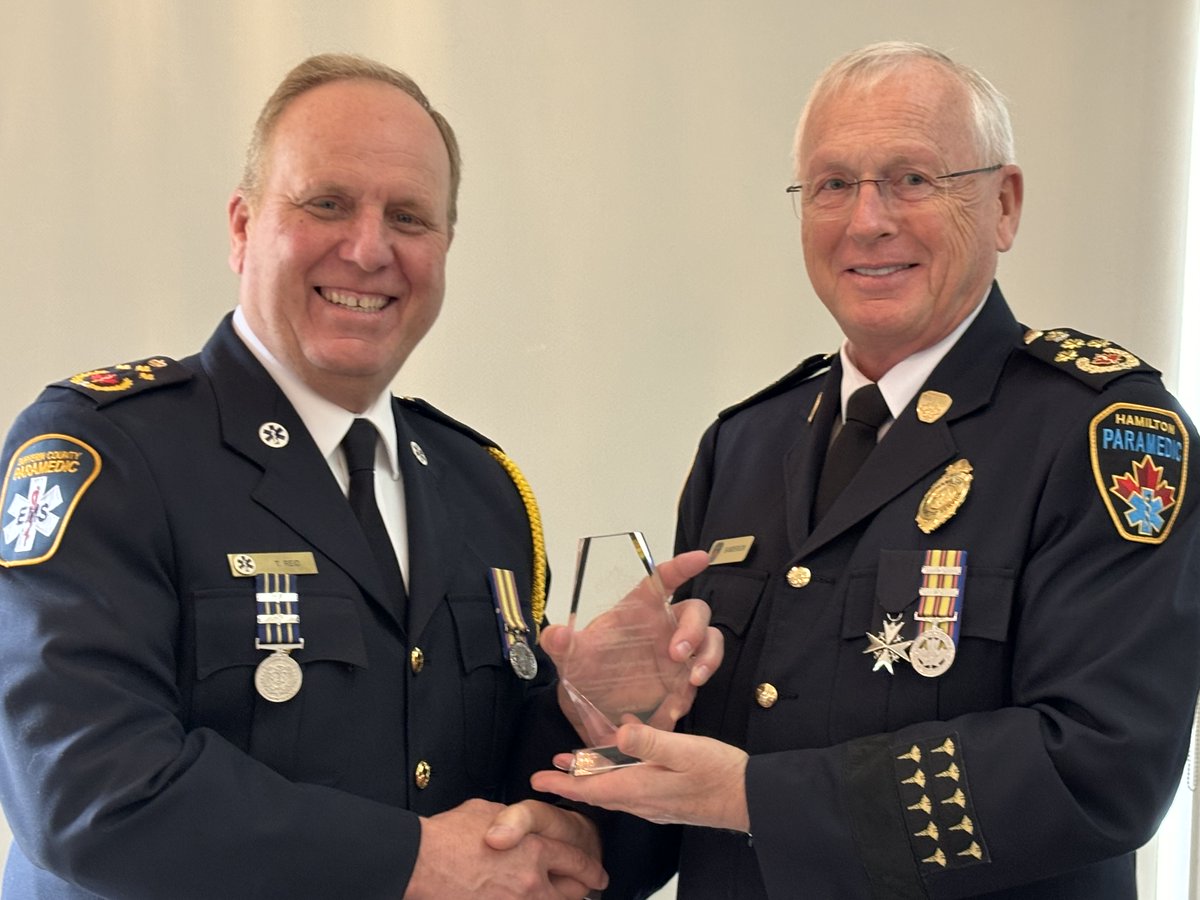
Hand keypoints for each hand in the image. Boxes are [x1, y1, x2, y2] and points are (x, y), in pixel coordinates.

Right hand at [406, 798, 606, 898]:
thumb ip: (517, 822)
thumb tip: (520, 827)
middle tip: (586, 887)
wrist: (421, 862)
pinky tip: (524, 897)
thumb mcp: (492, 811)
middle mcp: (531, 882)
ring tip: (557, 894)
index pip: (576, 862)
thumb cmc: (450, 835)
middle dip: (581, 890)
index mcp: (535, 850)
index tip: (598, 875)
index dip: (591, 869)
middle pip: (572, 893)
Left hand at [530, 724, 749, 832]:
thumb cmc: (720, 774)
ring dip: (594, 775)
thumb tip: (619, 733)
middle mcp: (643, 801)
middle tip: (549, 769)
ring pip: (615, 789)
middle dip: (572, 779)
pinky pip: (634, 787)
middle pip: (598, 792)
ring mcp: (656, 803)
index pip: (591, 789)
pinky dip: (620, 771)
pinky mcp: (669, 800)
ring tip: (577, 761)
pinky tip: (628, 750)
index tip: (536, 780)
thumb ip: (650, 742)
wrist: (751, 798)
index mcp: (641, 789)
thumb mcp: (685, 750)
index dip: (562, 784)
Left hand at [540, 550, 719, 742]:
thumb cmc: (584, 670)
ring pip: (710, 642)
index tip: (700, 558)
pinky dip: (693, 689)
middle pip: (696, 612)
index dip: (682, 567)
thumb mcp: (568, 657)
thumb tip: (557, 634)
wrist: (589, 708)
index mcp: (639, 609)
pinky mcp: (681, 680)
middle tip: (678, 654)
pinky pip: (699, 677)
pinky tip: (675, 705)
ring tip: (693, 679)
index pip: (663, 579)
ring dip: (709, 657)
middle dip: (694, 629)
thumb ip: (560, 643)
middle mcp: (663, 627)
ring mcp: (677, 654)